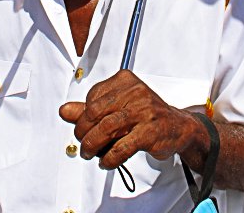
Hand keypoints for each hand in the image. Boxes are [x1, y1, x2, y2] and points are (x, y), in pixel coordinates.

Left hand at [59, 69, 204, 169]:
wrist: (178, 127)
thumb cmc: (146, 115)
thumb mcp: (118, 106)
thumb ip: (90, 109)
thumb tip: (64, 111)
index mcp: (125, 80)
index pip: (93, 96)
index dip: (83, 116)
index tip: (84, 128)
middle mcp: (135, 92)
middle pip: (96, 112)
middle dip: (83, 132)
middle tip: (83, 144)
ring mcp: (144, 111)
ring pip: (106, 129)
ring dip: (92, 145)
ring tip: (90, 154)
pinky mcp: (150, 131)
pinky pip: (121, 147)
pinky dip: (109, 158)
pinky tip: (106, 162)